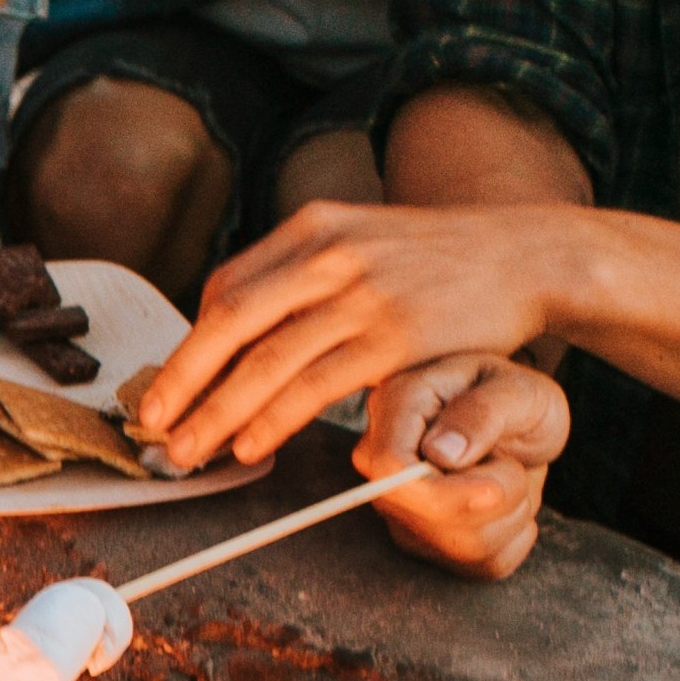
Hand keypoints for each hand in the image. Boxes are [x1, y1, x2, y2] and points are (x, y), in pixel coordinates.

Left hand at [144, 202, 566, 468]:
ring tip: (186, 452)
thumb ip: (303, 274)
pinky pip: (316, 387)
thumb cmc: (438, 261)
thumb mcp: (363, 241)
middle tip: (150, 425)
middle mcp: (329, 255)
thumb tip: (236, 322)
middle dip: (180, 380)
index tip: (168, 385)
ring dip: (217, 414)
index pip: (226, 289)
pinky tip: (249, 446)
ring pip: (266, 362)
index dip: (189, 344)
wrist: (529, 254)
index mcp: (312, 228)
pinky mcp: (396, 337)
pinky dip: (273, 420)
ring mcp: (363, 294)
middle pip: (229, 323)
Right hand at [353, 353, 566, 579]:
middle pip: (427, 517)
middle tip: (515, 462)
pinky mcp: (425, 543)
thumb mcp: (518, 389)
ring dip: (512, 514)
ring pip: (462, 546)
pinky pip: (479, 564)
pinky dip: (514, 537)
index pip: (389, 469)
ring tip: (513, 475)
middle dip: (495, 498)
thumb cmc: (514, 396)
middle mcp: (382, 465)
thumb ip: (481, 413)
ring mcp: (399, 508)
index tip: (494, 490)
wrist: (520, 422)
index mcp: (395, 408)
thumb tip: (438, 454)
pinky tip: (511, 505)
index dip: (440, 493)